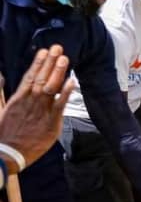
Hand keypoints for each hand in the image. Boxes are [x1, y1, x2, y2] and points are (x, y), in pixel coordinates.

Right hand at [0, 45, 74, 170]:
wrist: (8, 153)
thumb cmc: (4, 133)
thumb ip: (0, 92)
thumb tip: (0, 76)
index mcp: (18, 98)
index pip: (29, 76)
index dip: (38, 63)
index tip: (44, 51)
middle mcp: (30, 102)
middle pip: (41, 78)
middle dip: (50, 62)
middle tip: (58, 48)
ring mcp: (40, 111)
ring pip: (50, 88)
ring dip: (58, 72)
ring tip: (64, 58)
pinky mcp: (50, 122)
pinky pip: (60, 105)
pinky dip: (65, 93)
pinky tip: (71, 81)